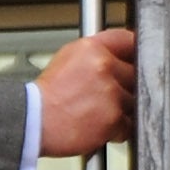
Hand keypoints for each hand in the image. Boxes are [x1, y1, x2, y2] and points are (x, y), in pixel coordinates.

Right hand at [34, 29, 136, 157]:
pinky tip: (99, 126)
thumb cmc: (47, 96)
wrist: (34, 121)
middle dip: (126, 85)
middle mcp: (104, 66)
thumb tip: (117, 56)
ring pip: (133, 100)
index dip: (134, 51)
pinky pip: (128, 124)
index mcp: (93, 49)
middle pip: (135, 73)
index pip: (128, 40)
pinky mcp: (113, 118)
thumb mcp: (68, 59)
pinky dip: (117, 129)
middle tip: (107, 94)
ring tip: (99, 112)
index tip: (134, 59)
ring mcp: (110, 92)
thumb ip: (96, 54)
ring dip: (121, 109)